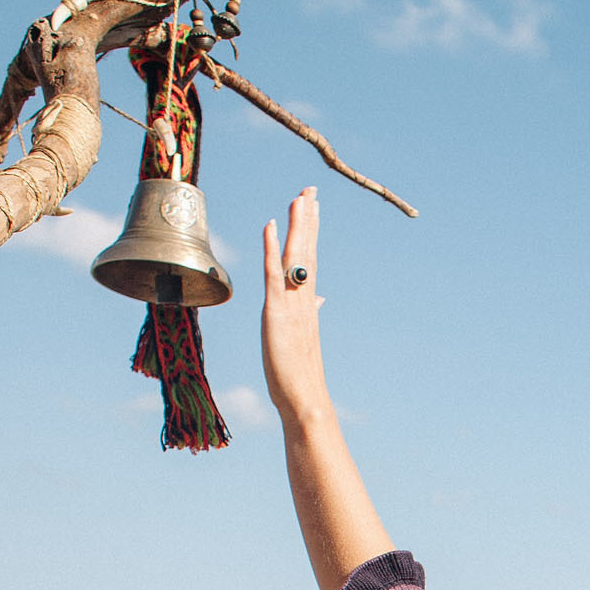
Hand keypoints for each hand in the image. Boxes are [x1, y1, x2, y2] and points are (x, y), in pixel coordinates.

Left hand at [260, 187, 329, 425]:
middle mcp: (304, 299)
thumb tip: (319, 297)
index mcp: (307, 303)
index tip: (312, 205)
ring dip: (297, 225)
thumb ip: (309, 312)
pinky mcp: (277, 312)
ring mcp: (292, 304)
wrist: (304, 400)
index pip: (310, 259)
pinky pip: (274, 274)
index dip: (310, 231)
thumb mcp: (303, 336)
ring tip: (300, 197)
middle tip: (310, 189)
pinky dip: (272, 248)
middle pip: (306, 251)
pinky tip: (270, 225)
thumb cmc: (299, 374)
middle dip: (308, 219)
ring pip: (295, 257)